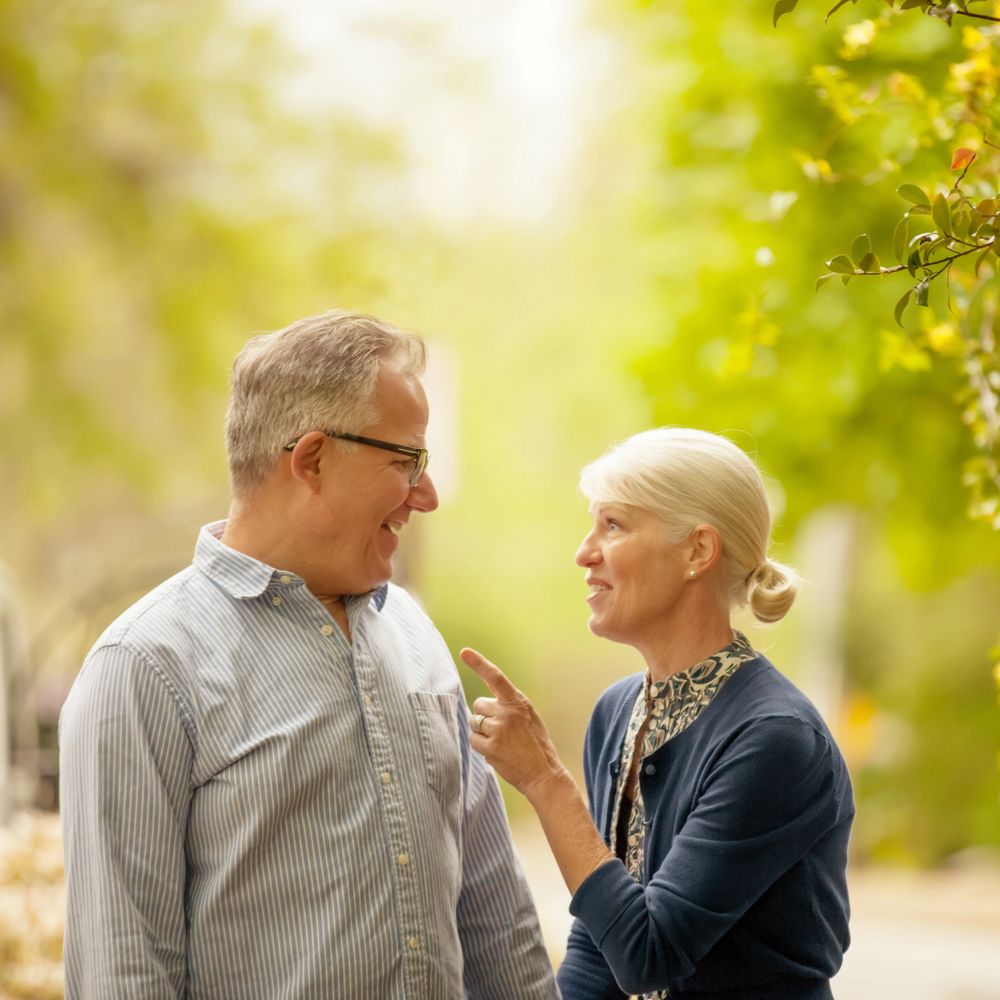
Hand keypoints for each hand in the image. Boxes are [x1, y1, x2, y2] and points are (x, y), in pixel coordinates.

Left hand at [460, 647, 567, 801]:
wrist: (544, 774)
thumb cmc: (535, 744)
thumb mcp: (528, 716)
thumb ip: (508, 700)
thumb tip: (488, 683)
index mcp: (518, 702)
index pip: (496, 677)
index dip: (479, 663)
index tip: (464, 652)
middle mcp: (508, 712)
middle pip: (478, 705)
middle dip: (484, 716)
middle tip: (502, 730)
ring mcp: (499, 730)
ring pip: (474, 723)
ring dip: (482, 732)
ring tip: (502, 743)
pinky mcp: (491, 747)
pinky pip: (473, 740)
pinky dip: (481, 747)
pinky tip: (497, 753)